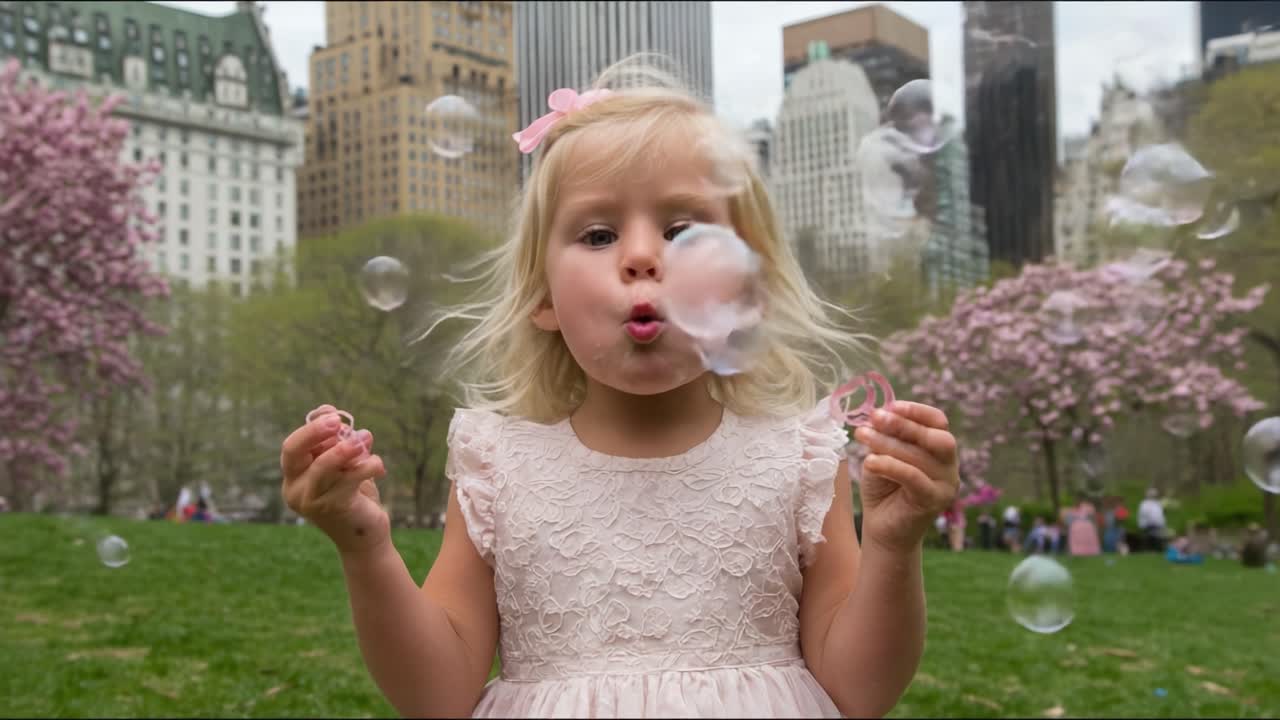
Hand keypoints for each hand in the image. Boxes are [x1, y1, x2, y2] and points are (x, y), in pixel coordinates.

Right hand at [281, 404, 389, 554]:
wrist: (365, 535)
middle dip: (315, 432)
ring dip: (346, 449)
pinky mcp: (332, 508)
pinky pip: (348, 479)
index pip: (291, 447)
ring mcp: (311, 501)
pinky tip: (379, 466)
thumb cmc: (353, 495)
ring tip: (366, 438)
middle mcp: (295, 490)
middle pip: (293, 453)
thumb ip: (337, 441)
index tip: (334, 415)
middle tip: (338, 421)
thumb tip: (329, 411)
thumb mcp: (344, 465)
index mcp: (294, 477)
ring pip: (323, 466)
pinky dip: (366, 466)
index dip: (311, 428)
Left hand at [853, 401, 959, 554]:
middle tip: (875, 417)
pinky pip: (913, 477)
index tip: (890, 406)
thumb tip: (877, 413)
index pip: (938, 422)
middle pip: (935, 436)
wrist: (882, 529)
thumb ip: (886, 436)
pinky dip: (890, 465)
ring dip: (887, 443)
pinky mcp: (934, 501)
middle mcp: (950, 466)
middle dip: (903, 424)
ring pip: (919, 456)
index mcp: (940, 450)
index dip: (916, 411)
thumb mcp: (883, 455)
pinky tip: (869, 461)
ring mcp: (946, 484)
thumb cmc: (883, 488)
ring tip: (862, 435)